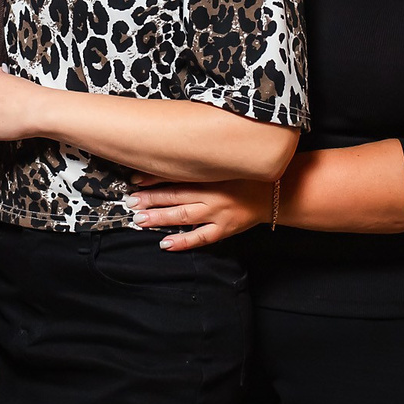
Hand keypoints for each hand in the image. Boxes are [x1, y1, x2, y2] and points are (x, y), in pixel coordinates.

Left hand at [127, 176, 269, 250]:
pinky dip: (182, 242)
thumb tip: (172, 161)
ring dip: (160, 218)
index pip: (177, 176)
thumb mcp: (225, 165)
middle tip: (130, 202)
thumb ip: (202, 165)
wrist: (273, 195)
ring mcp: (218, 213)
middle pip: (176, 196)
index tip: (134, 178)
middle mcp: (212, 194)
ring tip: (140, 220)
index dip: (154, 177)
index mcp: (211, 175)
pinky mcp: (224, 229)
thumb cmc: (247, 177)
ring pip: (183, 216)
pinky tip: (165, 243)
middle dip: (150, 199)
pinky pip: (200, 237)